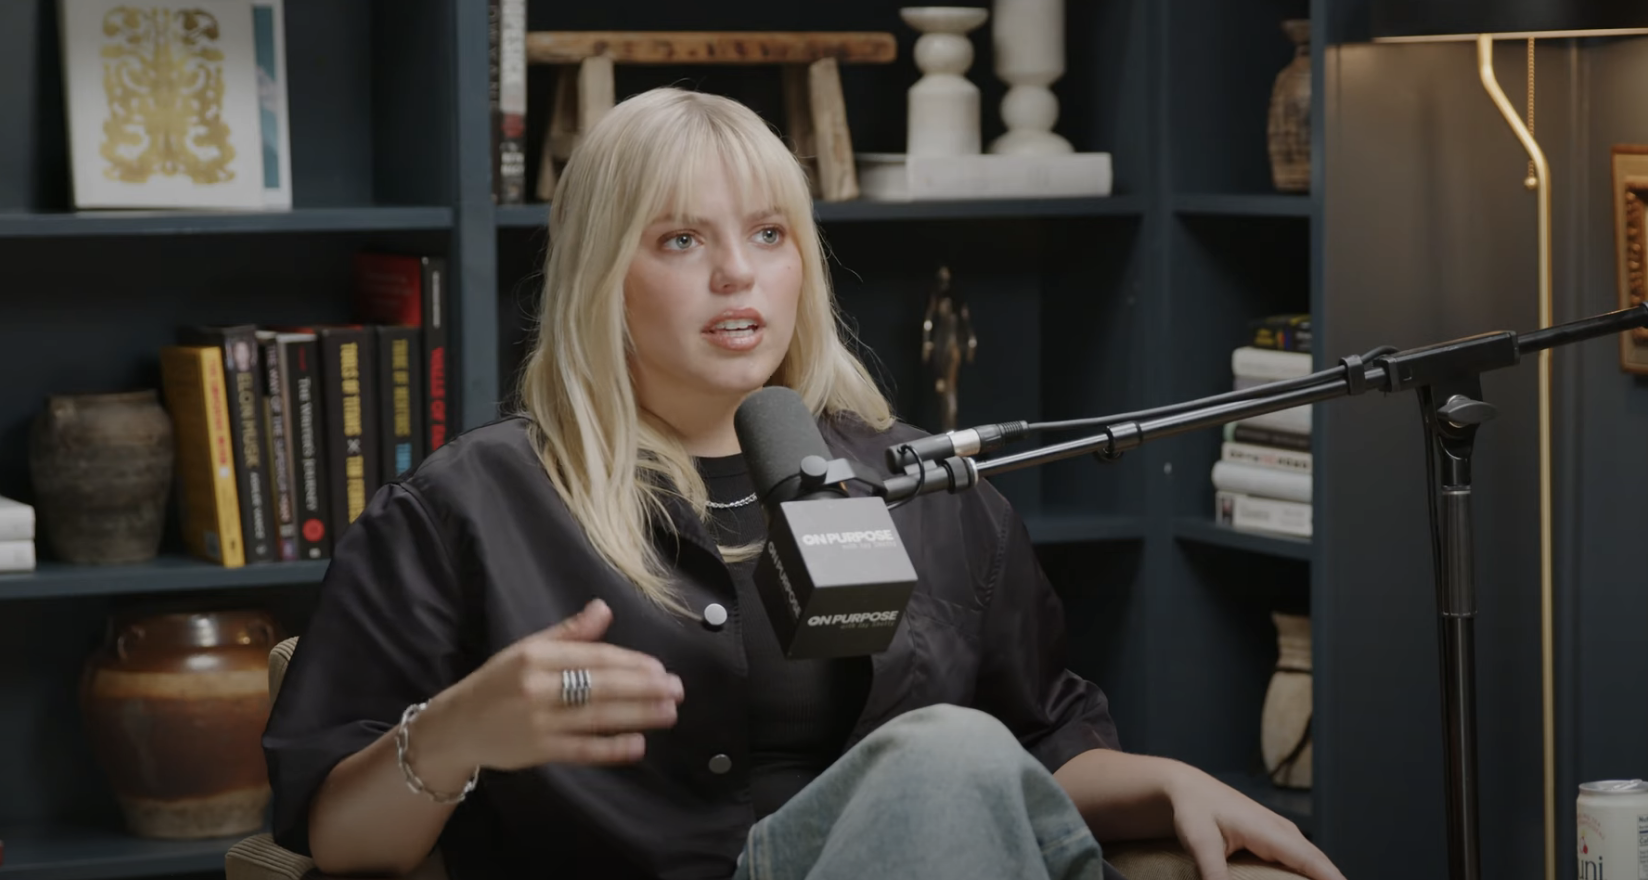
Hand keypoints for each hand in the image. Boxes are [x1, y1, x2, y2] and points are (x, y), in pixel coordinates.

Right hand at [420, 598, 683, 773]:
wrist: (456, 726)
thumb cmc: (497, 683)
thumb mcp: (527, 648)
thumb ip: (569, 633)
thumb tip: (603, 608)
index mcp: (536, 655)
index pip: (593, 657)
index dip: (629, 663)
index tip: (658, 667)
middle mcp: (537, 686)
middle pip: (600, 685)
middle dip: (643, 687)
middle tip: (676, 689)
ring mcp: (537, 721)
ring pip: (596, 716)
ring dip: (637, 714)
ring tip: (668, 712)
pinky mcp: (537, 752)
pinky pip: (581, 750)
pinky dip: (610, 748)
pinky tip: (637, 744)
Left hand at [1163, 768, 1345, 879]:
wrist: (1186, 788)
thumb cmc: (1193, 810)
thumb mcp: (1200, 842)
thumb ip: (1213, 873)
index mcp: (1269, 830)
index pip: (1311, 861)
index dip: (1331, 879)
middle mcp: (1282, 831)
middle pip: (1318, 864)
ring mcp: (1281, 834)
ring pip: (1311, 862)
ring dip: (1320, 877)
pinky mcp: (1274, 840)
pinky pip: (1300, 861)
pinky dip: (1307, 874)